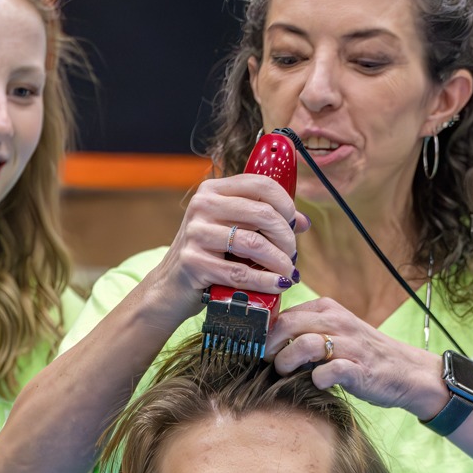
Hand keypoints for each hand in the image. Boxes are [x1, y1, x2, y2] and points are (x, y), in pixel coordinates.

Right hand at [143, 174, 307, 326]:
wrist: (169, 288)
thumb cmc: (206, 256)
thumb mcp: (229, 230)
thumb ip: (261, 221)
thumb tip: (303, 222)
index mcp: (212, 190)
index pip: (260, 184)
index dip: (286, 203)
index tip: (295, 224)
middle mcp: (202, 206)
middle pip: (262, 213)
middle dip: (286, 237)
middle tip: (293, 253)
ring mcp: (195, 234)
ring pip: (253, 243)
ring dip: (279, 260)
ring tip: (289, 272)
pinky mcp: (194, 263)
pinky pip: (240, 272)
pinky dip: (265, 281)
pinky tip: (278, 284)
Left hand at [269, 298, 447, 419]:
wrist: (406, 371)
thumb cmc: (362, 354)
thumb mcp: (334, 333)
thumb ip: (305, 332)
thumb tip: (267, 343)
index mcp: (328, 310)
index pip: (284, 314)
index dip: (264, 334)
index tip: (257, 350)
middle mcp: (338, 322)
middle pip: (288, 325)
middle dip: (269, 346)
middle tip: (266, 362)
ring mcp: (349, 344)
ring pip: (304, 345)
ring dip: (287, 362)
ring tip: (284, 372)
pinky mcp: (359, 369)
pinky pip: (328, 372)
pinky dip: (317, 380)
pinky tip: (316, 383)